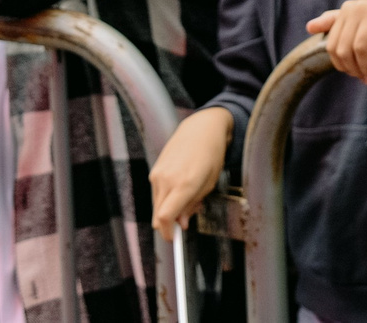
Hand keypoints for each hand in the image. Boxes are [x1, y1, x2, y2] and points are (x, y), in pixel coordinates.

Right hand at [149, 106, 233, 236]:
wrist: (201, 128)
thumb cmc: (211, 154)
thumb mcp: (209, 183)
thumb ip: (193, 205)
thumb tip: (182, 223)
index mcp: (184, 184)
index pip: (165, 217)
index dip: (167, 233)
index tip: (173, 239)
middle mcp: (167, 180)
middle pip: (158, 215)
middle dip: (169, 224)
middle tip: (185, 220)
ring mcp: (158, 174)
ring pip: (157, 206)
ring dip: (168, 210)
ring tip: (187, 198)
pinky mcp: (155, 170)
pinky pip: (157, 193)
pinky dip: (166, 198)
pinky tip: (179, 188)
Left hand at [306, 0, 366, 82]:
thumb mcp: (362, 22)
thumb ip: (336, 22)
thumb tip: (309, 26)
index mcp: (348, 9)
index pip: (332, 45)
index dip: (342, 65)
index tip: (354, 74)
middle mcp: (358, 7)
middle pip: (343, 48)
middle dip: (353, 69)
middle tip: (365, 79)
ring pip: (358, 47)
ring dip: (364, 68)